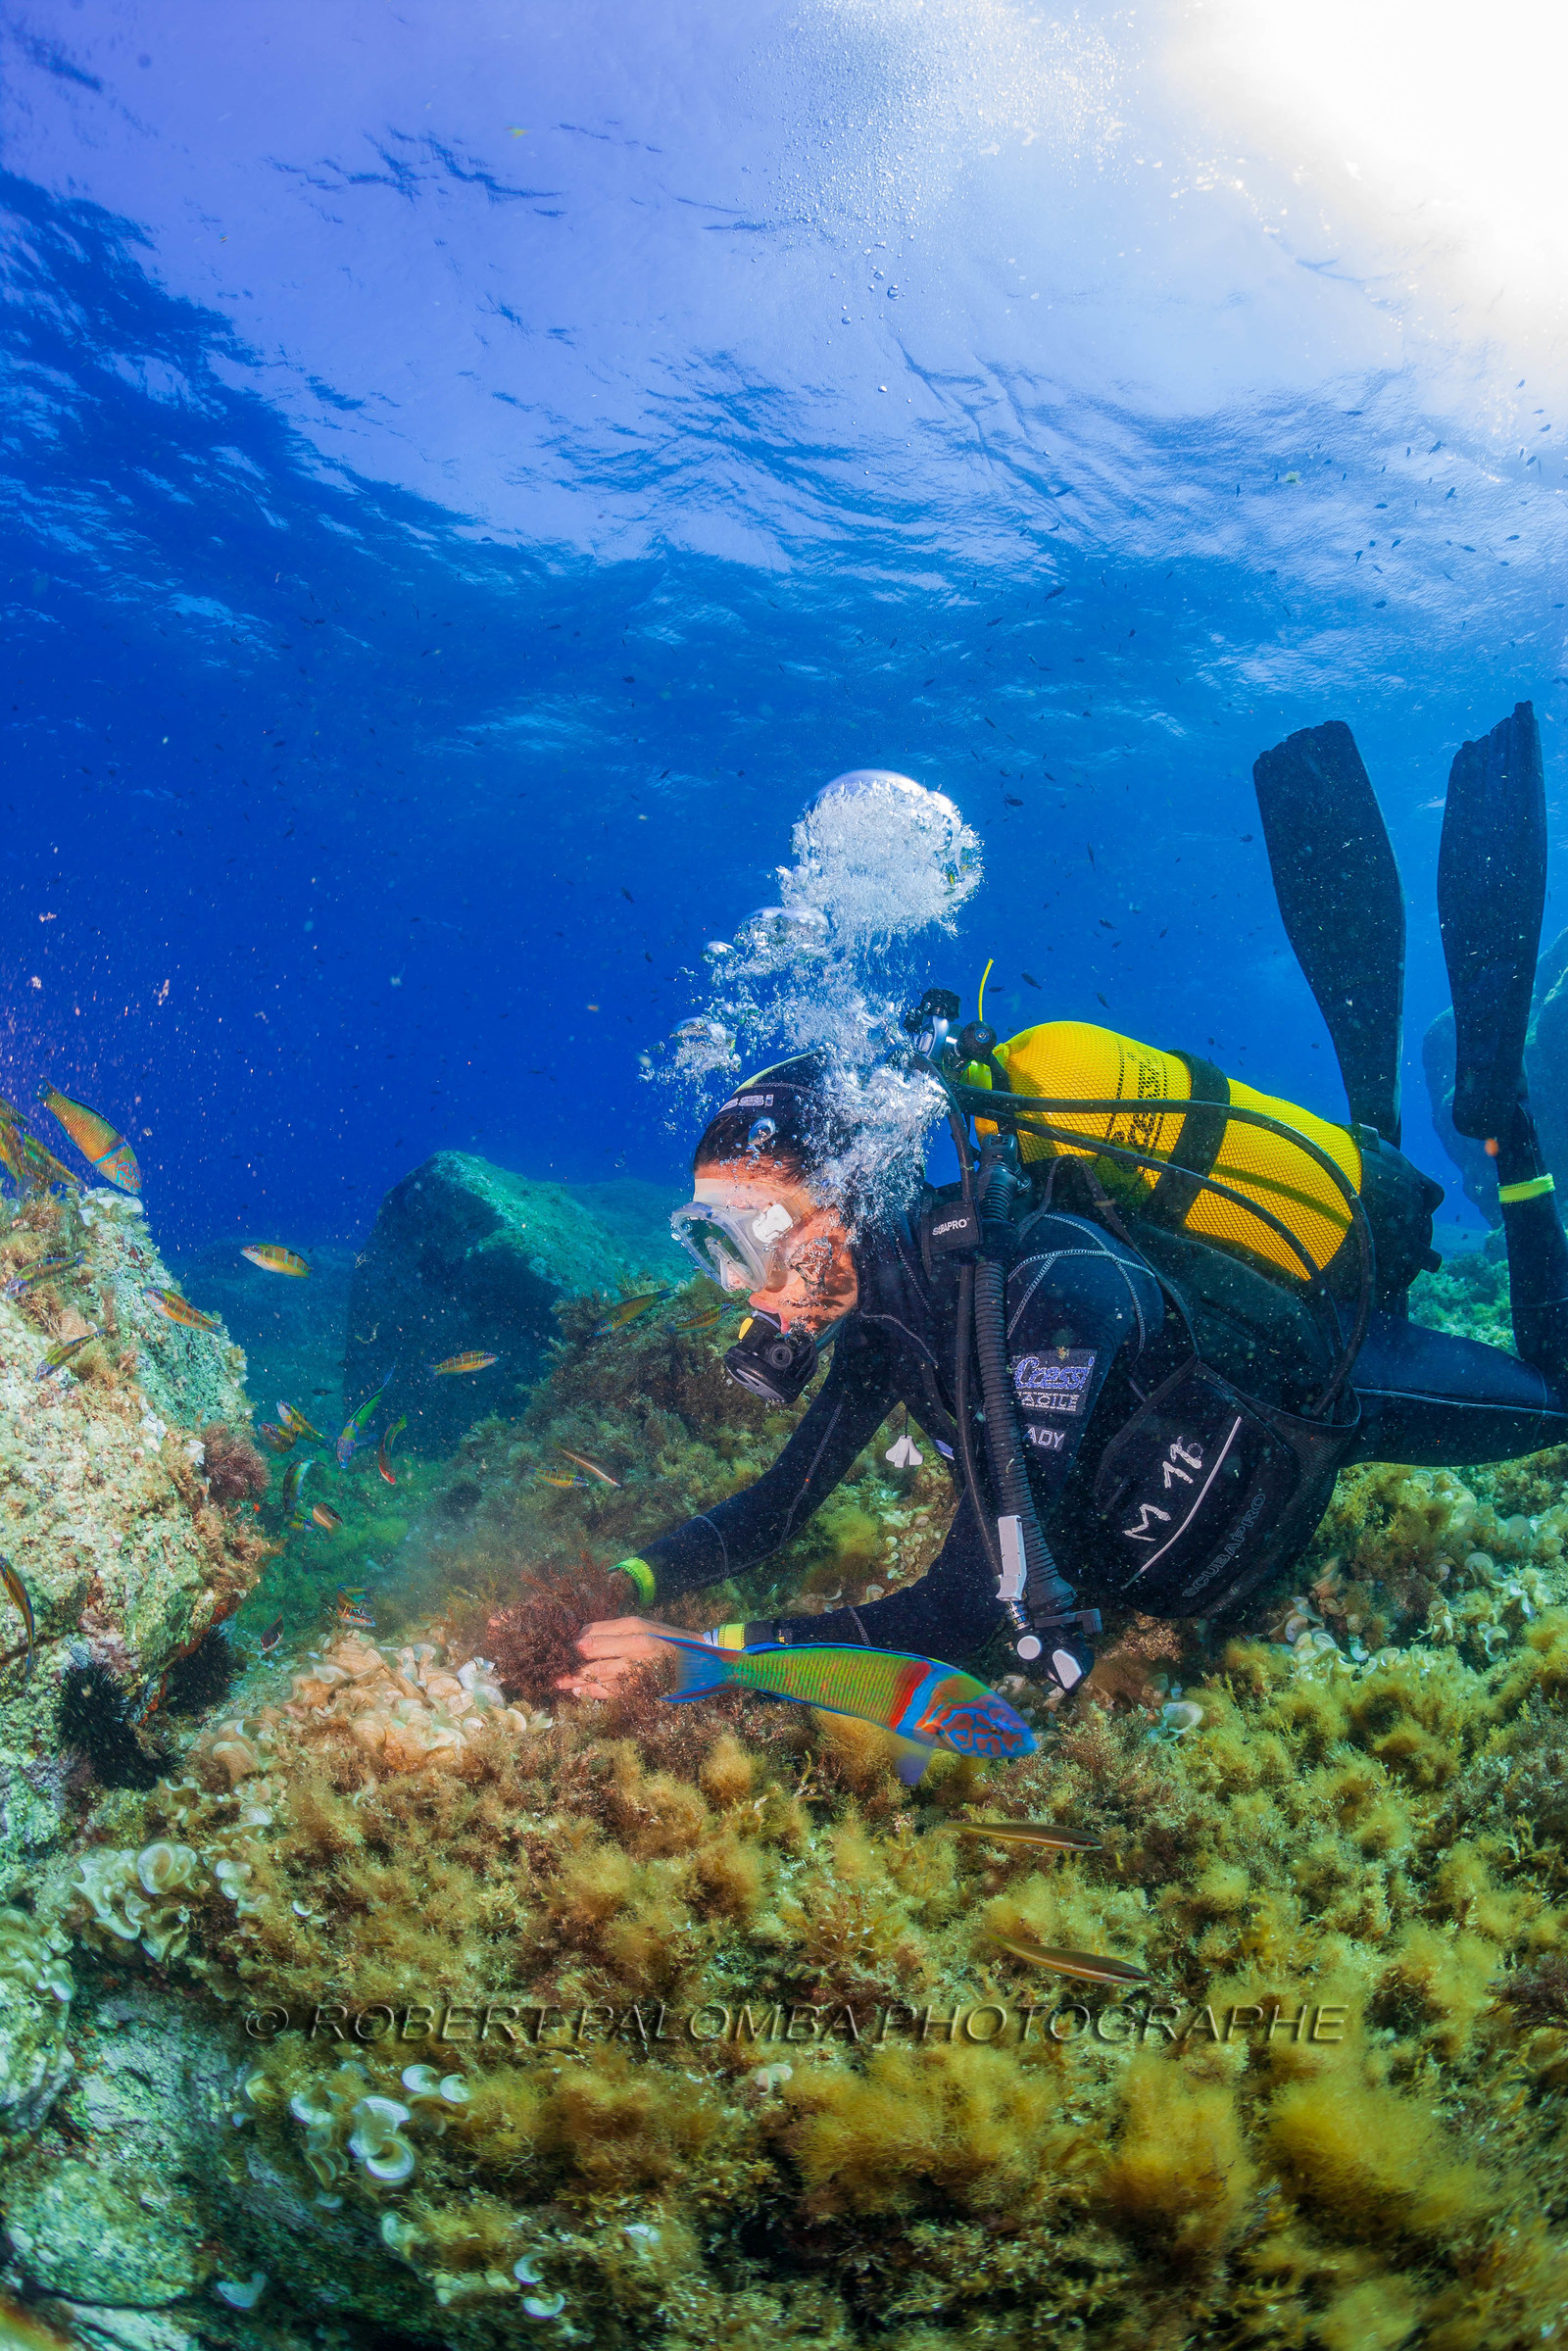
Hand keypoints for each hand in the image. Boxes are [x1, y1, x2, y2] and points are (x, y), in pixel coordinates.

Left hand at [556, 1616, 684, 1700]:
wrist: (703, 1663)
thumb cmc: (670, 1640)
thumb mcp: (644, 1625)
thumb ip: (612, 1630)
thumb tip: (581, 1636)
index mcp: (634, 1630)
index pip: (593, 1636)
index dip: (571, 1644)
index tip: (556, 1648)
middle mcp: (634, 1650)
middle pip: (591, 1657)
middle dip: (569, 1665)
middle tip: (551, 1671)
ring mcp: (638, 1673)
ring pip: (598, 1678)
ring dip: (576, 1682)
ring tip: (561, 1684)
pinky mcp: (641, 1692)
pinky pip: (611, 1694)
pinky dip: (593, 1694)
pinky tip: (581, 1693)